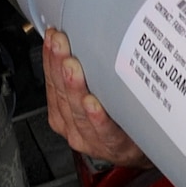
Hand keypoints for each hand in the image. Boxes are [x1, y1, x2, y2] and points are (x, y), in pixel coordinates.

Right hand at [43, 28, 147, 164]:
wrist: (135, 150)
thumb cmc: (113, 122)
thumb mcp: (92, 97)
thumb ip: (82, 75)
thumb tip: (78, 37)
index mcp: (62, 113)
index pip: (51, 83)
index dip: (49, 59)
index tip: (53, 36)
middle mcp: (72, 126)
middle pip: (62, 95)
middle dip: (58, 66)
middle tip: (61, 44)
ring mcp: (90, 137)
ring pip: (77, 111)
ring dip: (74, 88)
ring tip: (72, 68)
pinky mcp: (111, 146)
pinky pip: (104, 131)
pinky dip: (97, 117)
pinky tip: (93, 104)